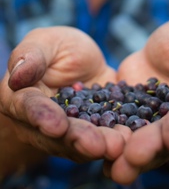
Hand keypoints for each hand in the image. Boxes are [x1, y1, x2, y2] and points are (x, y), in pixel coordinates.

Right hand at [0, 26, 126, 166]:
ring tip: (118, 146)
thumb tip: (17, 76)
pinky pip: (103, 134)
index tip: (56, 126)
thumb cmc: (59, 47)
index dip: (41, 117)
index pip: (28, 108)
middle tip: (97, 146)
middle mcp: (43, 121)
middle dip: (78, 139)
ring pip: (82, 141)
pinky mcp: (93, 128)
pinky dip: (116, 137)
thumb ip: (31, 57)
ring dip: (100, 145)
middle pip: (58, 134)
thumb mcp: (45, 43)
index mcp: (23, 98)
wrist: (85, 62)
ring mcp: (70, 128)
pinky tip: (130, 139)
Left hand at [104, 18, 168, 183]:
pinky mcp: (133, 122)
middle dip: (152, 147)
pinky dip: (115, 148)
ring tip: (115, 170)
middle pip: (168, 135)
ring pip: (146, 143)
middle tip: (134, 159)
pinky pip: (125, 135)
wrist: (158, 54)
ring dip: (131, 157)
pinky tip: (102, 162)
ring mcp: (156, 124)